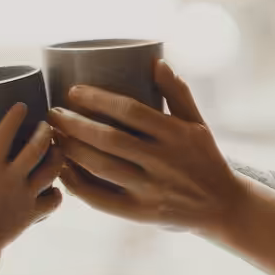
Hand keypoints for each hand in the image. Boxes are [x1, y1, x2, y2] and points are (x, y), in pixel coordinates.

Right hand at [0, 104, 64, 248]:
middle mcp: (11, 178)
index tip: (22, 106)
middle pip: (37, 148)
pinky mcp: (34, 212)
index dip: (14, 118)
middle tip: (46, 125)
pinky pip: (54, 199)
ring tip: (57, 149)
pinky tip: (54, 187)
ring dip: (57, 157)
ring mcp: (26, 196)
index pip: (4, 135)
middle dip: (44, 133)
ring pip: (52, 170)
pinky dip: (57, 192)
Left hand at [49, 60, 248, 236]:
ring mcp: (151, 189)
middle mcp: (163, 161)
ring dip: (71, 150)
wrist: (222, 206)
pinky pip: (101, 199)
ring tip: (52, 137)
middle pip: (109, 139)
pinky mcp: (141, 213)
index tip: (73, 91)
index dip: (98, 99)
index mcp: (176, 135)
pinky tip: (63, 170)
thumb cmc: (205, 159)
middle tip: (52, 113)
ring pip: (101, 167)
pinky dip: (78, 185)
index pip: (130, 111)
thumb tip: (156, 61)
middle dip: (74, 124)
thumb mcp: (198, 124)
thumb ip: (177, 93)